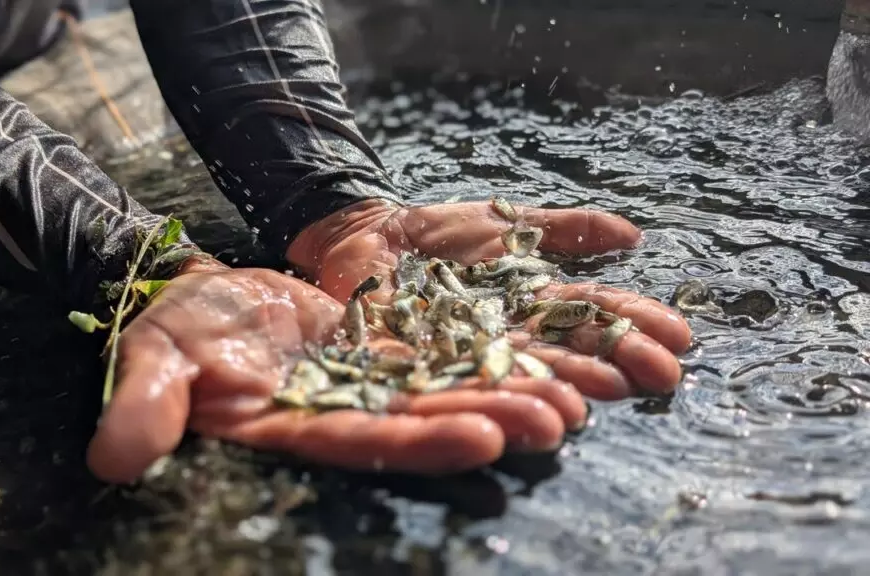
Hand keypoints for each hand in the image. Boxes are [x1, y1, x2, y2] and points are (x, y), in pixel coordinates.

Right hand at [85, 258, 597, 482]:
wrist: (205, 303)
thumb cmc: (175, 335)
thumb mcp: (153, 361)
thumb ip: (145, 405)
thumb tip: (112, 459)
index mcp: (294, 426)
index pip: (363, 441)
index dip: (419, 443)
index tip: (479, 439)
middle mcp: (346, 411)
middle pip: (426, 421)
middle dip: (491, 421)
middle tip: (559, 422)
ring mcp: (373, 380)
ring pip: (451, 388)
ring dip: (511, 392)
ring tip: (577, 397)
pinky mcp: (389, 345)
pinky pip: (449, 347)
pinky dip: (495, 347)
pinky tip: (549, 348)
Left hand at [287, 198, 691, 398]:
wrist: (366, 231)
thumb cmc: (437, 231)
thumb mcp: (509, 221)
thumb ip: (566, 230)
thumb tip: (634, 234)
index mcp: (531, 306)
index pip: (591, 315)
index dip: (633, 324)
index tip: (680, 337)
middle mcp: (506, 338)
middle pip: (564, 350)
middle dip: (612, 362)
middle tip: (661, 377)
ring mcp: (461, 353)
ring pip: (515, 372)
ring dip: (556, 386)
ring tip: (595, 400)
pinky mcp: (411, 363)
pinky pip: (447, 378)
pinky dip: (480, 393)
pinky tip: (513, 406)